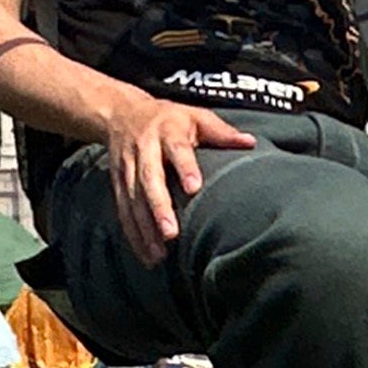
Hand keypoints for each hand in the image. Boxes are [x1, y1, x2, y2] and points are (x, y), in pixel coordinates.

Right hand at [97, 91, 259, 262]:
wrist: (121, 113)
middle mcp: (144, 149)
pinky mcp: (117, 182)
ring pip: (132, 199)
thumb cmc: (169, 118)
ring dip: (144, 227)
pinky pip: (123, 210)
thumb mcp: (195, 116)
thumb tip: (250, 142)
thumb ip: (221, 132)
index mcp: (167, 131)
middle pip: (148, 179)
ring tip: (159, 254)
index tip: (194, 187)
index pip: (176, 149)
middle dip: (158, 207)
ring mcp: (127, 167)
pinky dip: (133, 234)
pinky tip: (146, 254)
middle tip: (171, 233)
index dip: (184, 167)